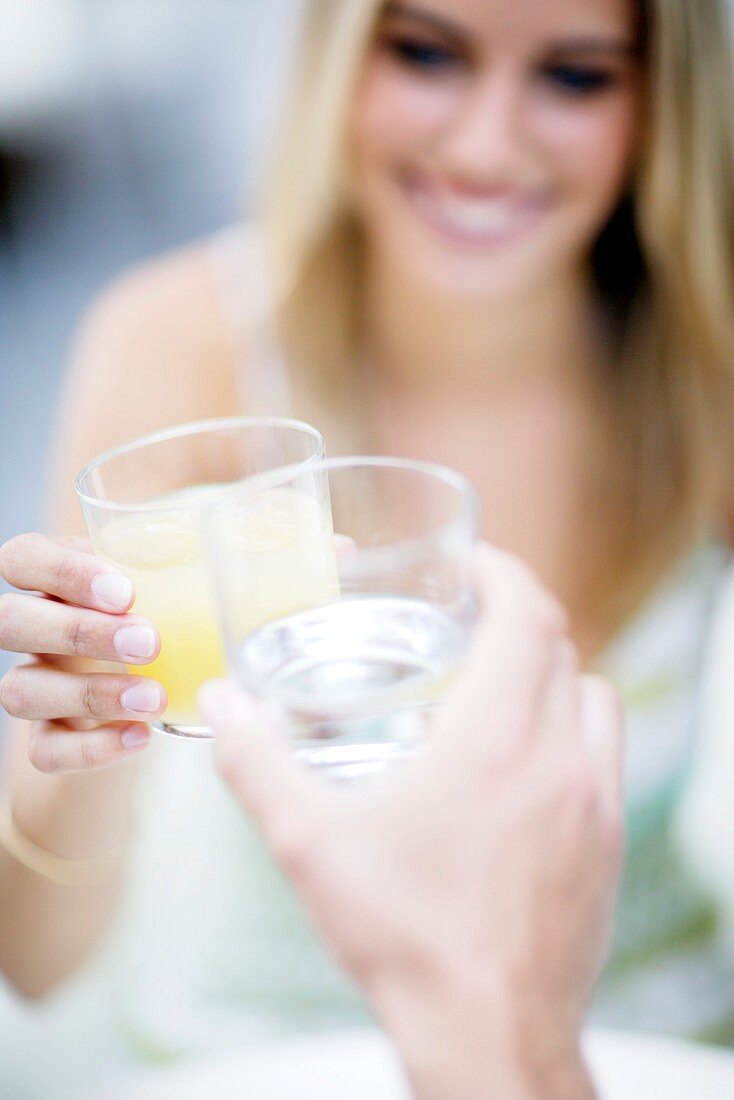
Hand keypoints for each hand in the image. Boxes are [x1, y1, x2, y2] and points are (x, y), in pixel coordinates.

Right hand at [0, 533, 165, 771]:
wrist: (159, 693)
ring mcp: (36, 684)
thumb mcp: (173, 587)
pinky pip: (44, 751)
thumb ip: (187, 571)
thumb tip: (247, 569)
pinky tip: (141, 737)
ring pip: (20, 691)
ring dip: (89, 694)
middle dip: (78, 633)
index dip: (61, 572)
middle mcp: (34, 630)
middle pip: (11, 622)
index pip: (22, 557)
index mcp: (56, 581)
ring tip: (154, 697)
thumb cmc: (169, 619)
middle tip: (148, 643)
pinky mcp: (47, 737)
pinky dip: (92, 748)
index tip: (125, 592)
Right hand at [201, 544, 622, 1099]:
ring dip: (553, 672)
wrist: (488, 1035)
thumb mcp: (311, 844)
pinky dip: (574, 730)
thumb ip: (257, 764)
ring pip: (594, 697)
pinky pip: (606, 755)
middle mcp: (559, 756)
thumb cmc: (404, 937)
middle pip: (561, 647)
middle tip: (471, 616)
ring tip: (500, 684)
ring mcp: (596, 801)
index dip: (506, 573)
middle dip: (519, 615)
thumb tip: (221, 705)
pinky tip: (527, 766)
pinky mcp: (609, 844)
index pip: (528, 616)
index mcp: (495, 737)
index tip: (476, 562)